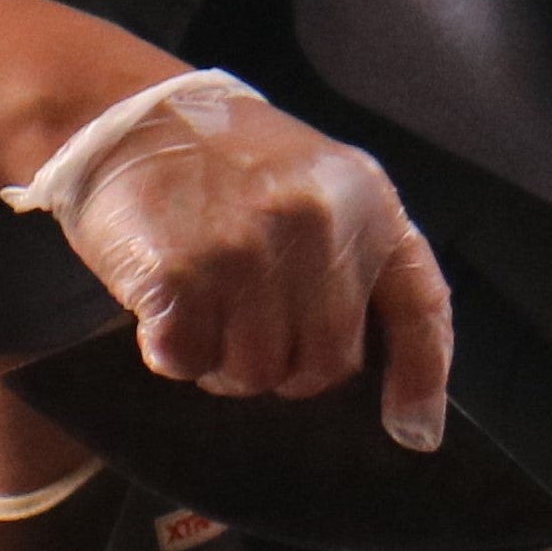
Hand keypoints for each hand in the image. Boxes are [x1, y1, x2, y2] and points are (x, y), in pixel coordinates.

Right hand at [5, 71, 452, 449]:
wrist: (129, 116)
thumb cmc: (231, 166)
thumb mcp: (321, 188)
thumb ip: (359, 266)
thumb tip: (399, 401)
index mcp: (366, 202)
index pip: (419, 309)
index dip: (421, 381)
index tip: (413, 434)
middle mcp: (316, 225)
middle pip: (324, 366)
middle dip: (286, 367)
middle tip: (248, 326)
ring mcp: (247, 250)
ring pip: (254, 374)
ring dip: (224, 363)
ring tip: (206, 309)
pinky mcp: (179, 274)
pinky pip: (187, 362)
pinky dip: (173, 351)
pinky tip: (167, 308)